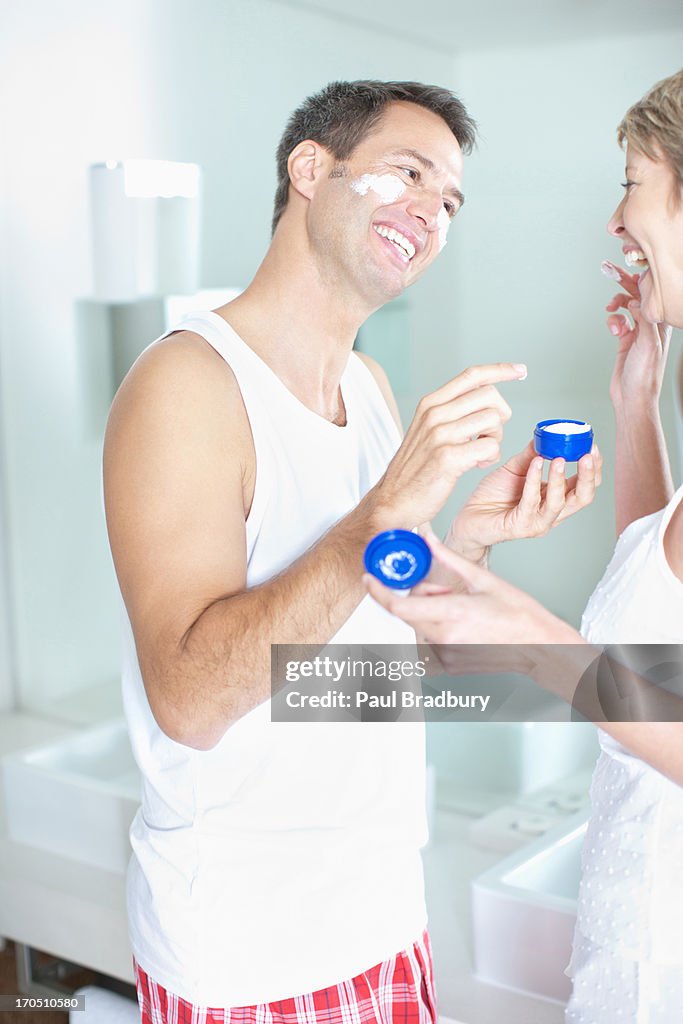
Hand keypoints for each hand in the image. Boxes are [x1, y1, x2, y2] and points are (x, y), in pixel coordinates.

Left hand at [364, 532, 574, 651]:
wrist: (539, 645)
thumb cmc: (519, 615)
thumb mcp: (482, 579)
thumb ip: (448, 558)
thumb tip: (428, 538)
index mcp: (451, 613)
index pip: (398, 606)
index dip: (378, 592)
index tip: (370, 579)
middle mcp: (444, 637)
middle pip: (407, 612)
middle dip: (415, 596)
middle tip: (442, 589)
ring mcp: (446, 654)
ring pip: (418, 625)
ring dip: (428, 611)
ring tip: (459, 607)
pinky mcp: (449, 663)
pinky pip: (430, 639)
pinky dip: (437, 626)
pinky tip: (462, 622)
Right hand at [367, 362, 526, 529]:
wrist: (393, 499)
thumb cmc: (415, 469)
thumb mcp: (426, 430)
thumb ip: (451, 411)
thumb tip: (485, 396)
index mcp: (430, 404)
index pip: (472, 375)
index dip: (500, 370)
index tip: (520, 371)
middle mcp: (434, 414)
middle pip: (489, 395)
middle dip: (500, 415)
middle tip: (488, 435)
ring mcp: (440, 435)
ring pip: (493, 420)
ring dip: (495, 439)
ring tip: (479, 453)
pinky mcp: (448, 458)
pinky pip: (490, 447)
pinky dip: (490, 457)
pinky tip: (476, 464)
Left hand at [447, 439, 601, 554]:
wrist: (468, 517)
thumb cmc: (492, 496)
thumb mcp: (514, 469)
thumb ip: (531, 455)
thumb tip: (545, 436)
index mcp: (555, 499)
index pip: (584, 487)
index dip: (593, 468)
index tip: (592, 446)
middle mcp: (551, 513)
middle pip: (583, 498)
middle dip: (589, 475)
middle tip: (588, 454)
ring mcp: (537, 523)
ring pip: (560, 502)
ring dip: (562, 478)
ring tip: (560, 457)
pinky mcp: (520, 526)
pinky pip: (532, 501)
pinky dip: (535, 480)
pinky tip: (535, 463)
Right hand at [603, 261, 671, 408]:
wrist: (632, 398)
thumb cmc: (645, 375)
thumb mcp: (648, 343)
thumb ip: (643, 317)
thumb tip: (636, 296)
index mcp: (661, 322)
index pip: (651, 292)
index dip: (638, 277)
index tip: (625, 265)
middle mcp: (651, 323)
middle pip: (636, 294)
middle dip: (622, 281)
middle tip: (607, 268)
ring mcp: (638, 330)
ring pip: (625, 305)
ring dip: (615, 305)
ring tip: (609, 308)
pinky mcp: (626, 339)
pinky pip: (617, 320)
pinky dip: (612, 321)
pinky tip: (613, 329)